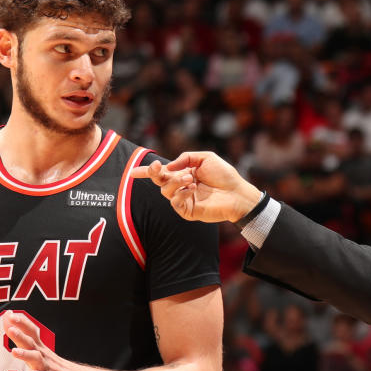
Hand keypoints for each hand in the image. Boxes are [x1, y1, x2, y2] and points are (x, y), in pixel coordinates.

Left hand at [4, 313, 85, 370]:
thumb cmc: (53, 366)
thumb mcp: (39, 350)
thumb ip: (23, 336)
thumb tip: (8, 318)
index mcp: (39, 348)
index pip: (31, 332)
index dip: (21, 323)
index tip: (10, 314)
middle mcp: (42, 355)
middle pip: (31, 343)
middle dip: (20, 335)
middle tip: (12, 328)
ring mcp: (46, 368)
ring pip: (35, 360)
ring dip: (25, 355)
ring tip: (14, 351)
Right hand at [131, 152, 261, 224]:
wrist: (238, 193)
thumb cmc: (224, 175)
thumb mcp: (205, 158)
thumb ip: (186, 158)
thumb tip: (168, 167)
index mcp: (183, 174)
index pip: (161, 174)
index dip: (146, 172)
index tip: (132, 172)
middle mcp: (181, 187)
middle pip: (159, 182)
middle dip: (154, 174)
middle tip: (157, 168)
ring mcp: (184, 200)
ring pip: (166, 192)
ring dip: (175, 182)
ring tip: (191, 178)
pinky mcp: (189, 211)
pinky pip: (176, 203)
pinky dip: (181, 194)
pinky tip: (192, 189)